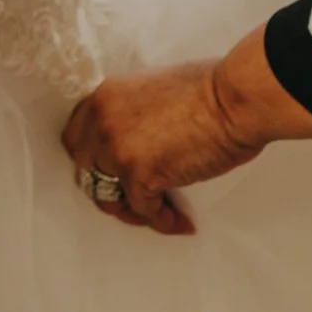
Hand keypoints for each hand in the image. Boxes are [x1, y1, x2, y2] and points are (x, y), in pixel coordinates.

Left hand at [62, 23, 311, 234]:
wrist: (235, 99)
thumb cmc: (212, 89)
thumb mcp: (154, 89)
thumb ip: (134, 112)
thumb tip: (138, 139)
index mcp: (105, 97)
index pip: (77, 136)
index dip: (93, 158)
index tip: (110, 171)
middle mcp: (102, 122)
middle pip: (85, 169)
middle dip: (107, 186)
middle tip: (132, 196)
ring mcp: (117, 150)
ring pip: (108, 197)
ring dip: (132, 210)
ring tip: (158, 213)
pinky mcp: (139, 176)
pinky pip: (144, 211)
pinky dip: (164, 221)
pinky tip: (181, 222)